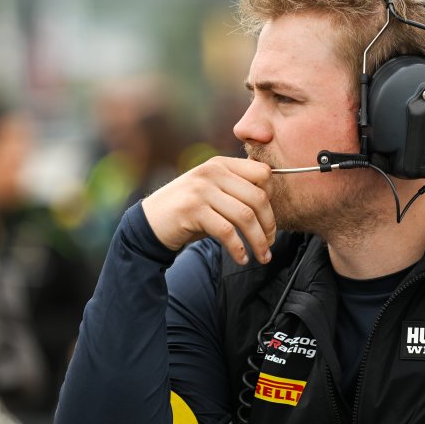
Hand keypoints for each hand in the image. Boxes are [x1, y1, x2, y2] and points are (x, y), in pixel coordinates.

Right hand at [140, 156, 275, 264]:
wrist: (151, 222)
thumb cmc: (189, 211)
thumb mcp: (213, 192)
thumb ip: (237, 192)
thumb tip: (272, 208)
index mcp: (221, 164)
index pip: (262, 173)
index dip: (273, 197)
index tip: (271, 220)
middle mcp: (212, 172)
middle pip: (258, 197)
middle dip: (269, 225)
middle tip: (270, 243)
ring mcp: (201, 190)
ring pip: (245, 216)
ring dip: (258, 241)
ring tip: (262, 256)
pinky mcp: (192, 210)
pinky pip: (227, 232)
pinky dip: (238, 249)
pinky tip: (241, 258)